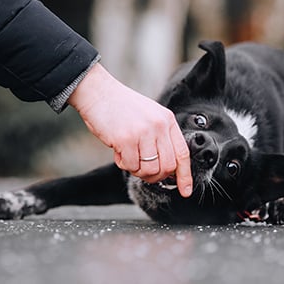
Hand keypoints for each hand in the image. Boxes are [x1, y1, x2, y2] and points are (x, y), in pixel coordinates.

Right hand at [68, 63, 192, 196]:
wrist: (98, 92)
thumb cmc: (121, 108)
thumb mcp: (149, 116)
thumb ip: (160, 138)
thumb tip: (167, 168)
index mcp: (167, 120)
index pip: (183, 153)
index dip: (185, 176)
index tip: (185, 191)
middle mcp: (159, 126)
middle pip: (167, 166)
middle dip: (156, 176)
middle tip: (143, 171)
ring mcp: (143, 132)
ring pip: (149, 169)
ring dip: (137, 171)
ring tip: (128, 158)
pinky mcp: (126, 139)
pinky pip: (130, 166)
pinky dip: (123, 164)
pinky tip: (117, 151)